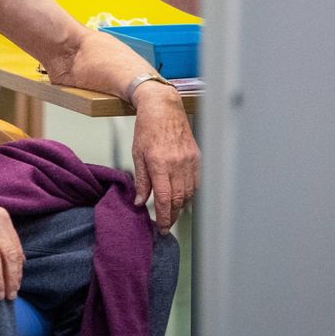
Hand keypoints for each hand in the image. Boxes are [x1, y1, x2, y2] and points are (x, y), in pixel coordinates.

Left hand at [130, 83, 199, 231]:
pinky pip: (196, 182)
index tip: (161, 228)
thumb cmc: (148, 128)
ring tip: (172, 213)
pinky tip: (183, 197)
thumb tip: (140, 202)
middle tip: (166, 225)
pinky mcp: (197, 157)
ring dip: (181, 207)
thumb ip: (141, 180)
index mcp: (160, 163)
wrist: (164, 107)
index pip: (164, 198)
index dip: (163, 217)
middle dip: (172, 216)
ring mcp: (190, 161)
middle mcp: (177, 164)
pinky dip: (190, 194)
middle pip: (178, 200)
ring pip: (189, 193)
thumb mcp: (137, 154)